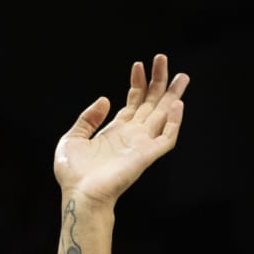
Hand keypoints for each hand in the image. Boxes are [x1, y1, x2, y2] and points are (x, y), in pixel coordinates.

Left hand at [53, 54, 188, 206]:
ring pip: (163, 115)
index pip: (134, 102)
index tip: (138, 64)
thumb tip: (105, 99)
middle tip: (162, 59)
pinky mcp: (147, 155)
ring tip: (181, 75)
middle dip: (158, 81)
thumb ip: (88, 118)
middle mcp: (132, 135)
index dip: (137, 83)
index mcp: (116, 131)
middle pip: (151, 103)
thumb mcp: (73, 138)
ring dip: (173, 96)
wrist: (79, 194)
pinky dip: (174, 122)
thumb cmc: (73, 173)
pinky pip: (167, 137)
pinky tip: (177, 104)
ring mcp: (141, 144)